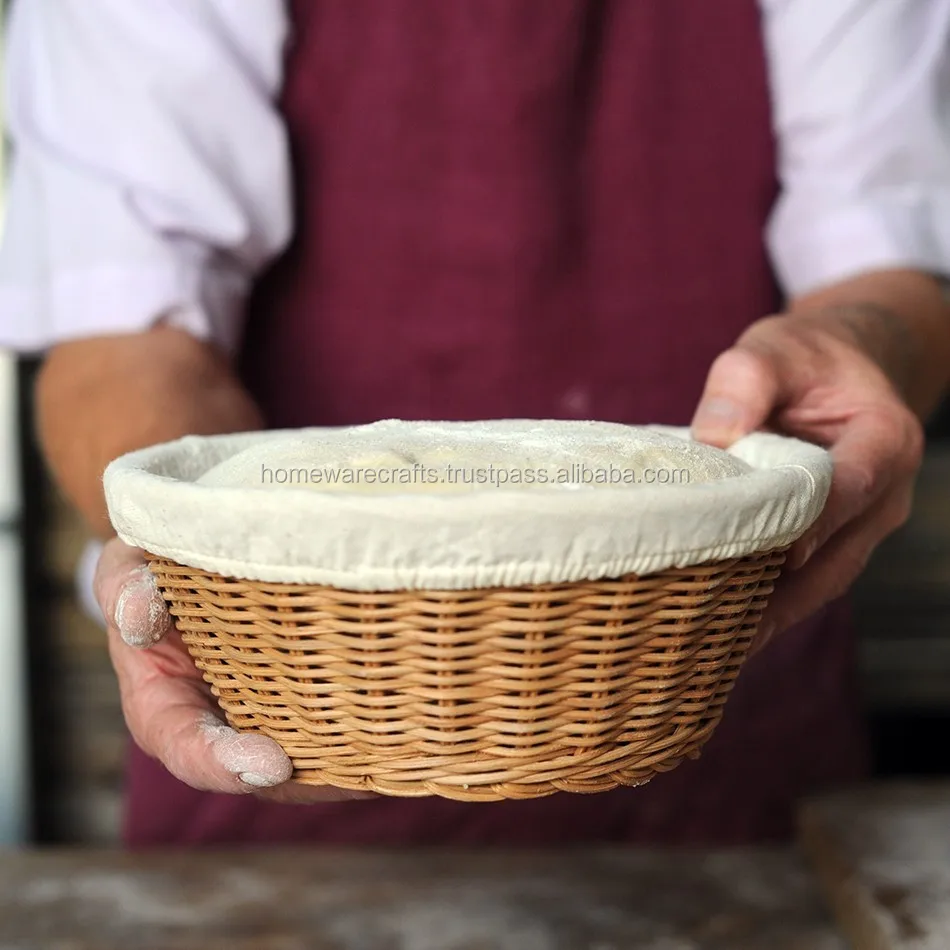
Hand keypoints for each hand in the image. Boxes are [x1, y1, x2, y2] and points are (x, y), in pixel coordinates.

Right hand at [94, 538, 371, 801]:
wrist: (198, 561)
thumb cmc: (158, 567)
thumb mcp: (130, 566)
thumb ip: (127, 588)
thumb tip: (140, 619)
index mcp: (162, 704)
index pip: (188, 747)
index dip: (224, 762)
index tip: (272, 763)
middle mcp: (217, 723)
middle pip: (261, 771)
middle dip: (308, 776)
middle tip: (358, 771)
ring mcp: (264, 715)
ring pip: (306, 757)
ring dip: (347, 763)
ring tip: (394, 756)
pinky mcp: (304, 698)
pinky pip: (333, 726)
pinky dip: (364, 732)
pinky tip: (404, 725)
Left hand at [691, 307, 924, 650]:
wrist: (840, 364)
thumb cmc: (808, 357)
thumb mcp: (775, 348)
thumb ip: (746, 380)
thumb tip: (713, 438)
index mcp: (884, 440)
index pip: (849, 490)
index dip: (811, 524)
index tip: (770, 556)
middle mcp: (885, 493)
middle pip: (837, 556)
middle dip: (783, 597)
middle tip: (722, 630)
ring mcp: (863, 523)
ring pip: (822, 580)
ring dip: (773, 612)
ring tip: (715, 644)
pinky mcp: (834, 538)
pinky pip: (807, 578)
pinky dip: (770, 601)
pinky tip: (724, 625)